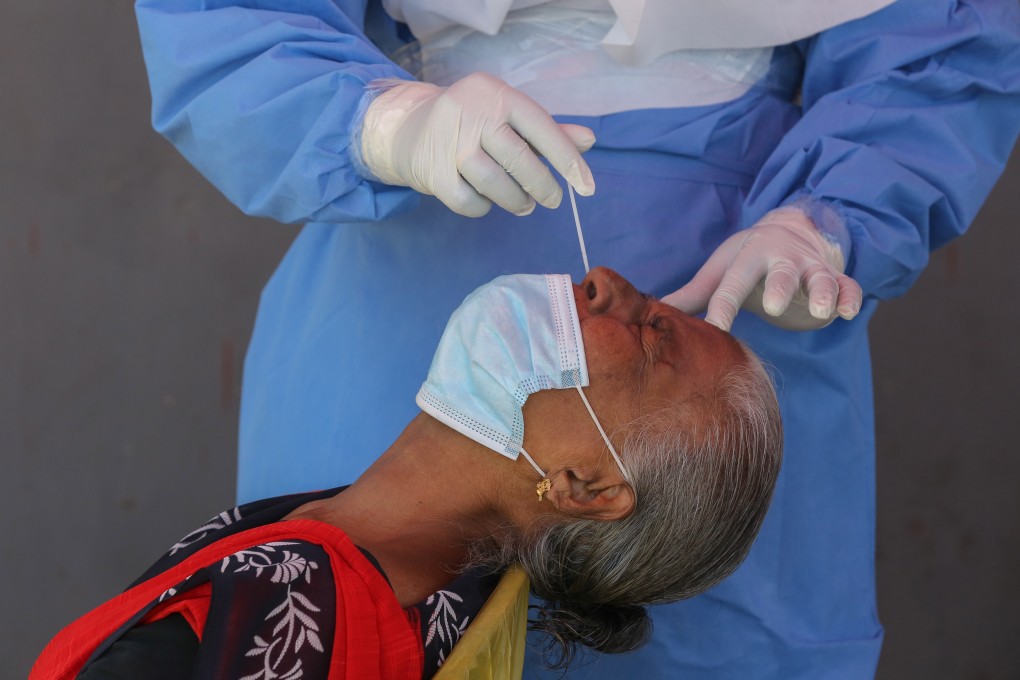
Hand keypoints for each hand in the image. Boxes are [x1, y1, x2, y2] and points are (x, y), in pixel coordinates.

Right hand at [358, 73, 595, 216]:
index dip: (568, 160)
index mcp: (496, 94)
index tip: (588, 187)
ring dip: (515, 200)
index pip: (541, 127)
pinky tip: (488, 200)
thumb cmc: (473, 125)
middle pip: (518, 159)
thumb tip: (589, 141)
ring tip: (523, 204)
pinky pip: (468, 201)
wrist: (410, 129)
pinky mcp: (432, 171)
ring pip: (493, 183)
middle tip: (553, 200)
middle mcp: (471, 113)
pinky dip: (483, 207)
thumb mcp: (509, 118)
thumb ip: (547, 130)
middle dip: (543, 187)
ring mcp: (448, 142)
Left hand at [662, 207, 862, 331]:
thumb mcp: (720, 271)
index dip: (722, 308)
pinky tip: (848, 312)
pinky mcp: (835, 276)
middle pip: (780, 273)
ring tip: (820, 310)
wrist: (788, 229)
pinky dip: (851, 296)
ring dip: (821, 292)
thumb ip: (692, 294)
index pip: (732, 285)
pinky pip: (847, 285)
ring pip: (819, 277)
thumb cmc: (745, 259)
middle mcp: (781, 259)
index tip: (712, 329)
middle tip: (772, 307)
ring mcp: (810, 266)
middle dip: (778, 287)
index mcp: (748, 258)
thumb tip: (653, 312)